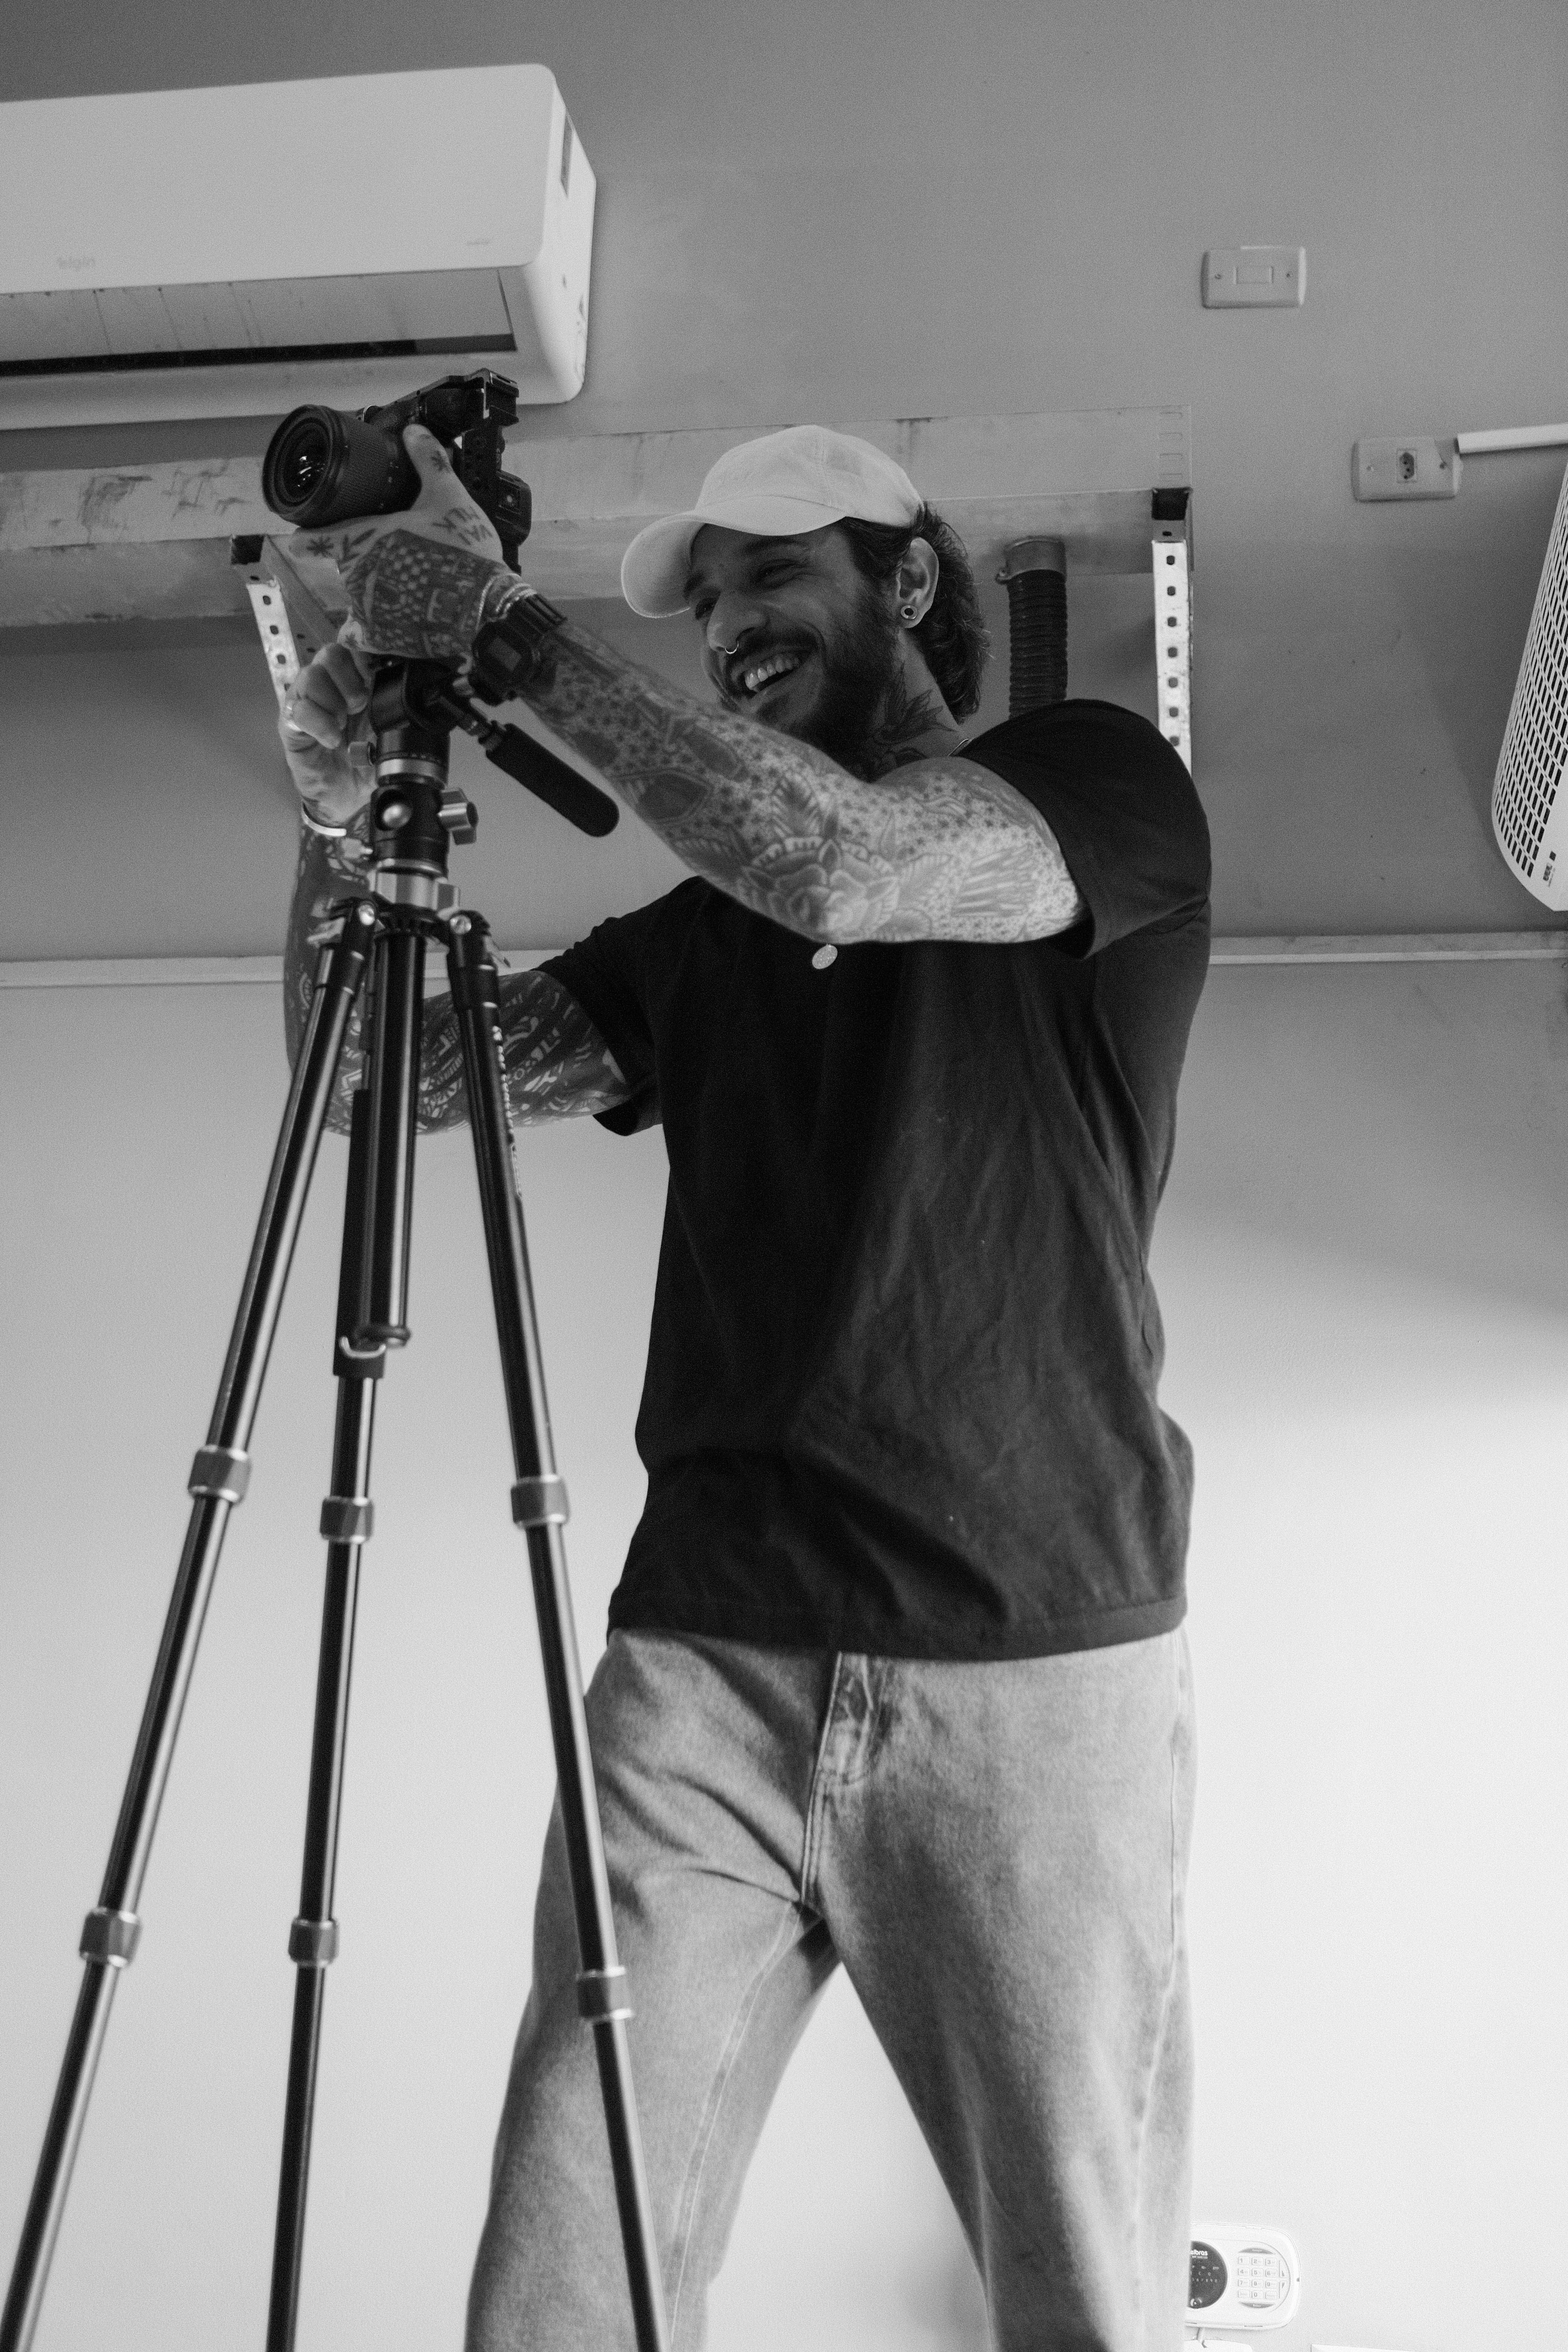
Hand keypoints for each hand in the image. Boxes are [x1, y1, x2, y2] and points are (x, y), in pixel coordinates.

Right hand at [279, 634, 377, 826]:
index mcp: (356, 683)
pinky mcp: (291, 721)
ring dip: (332, 700)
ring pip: (312, 675)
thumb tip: (410, 695)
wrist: (347, 795)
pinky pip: (299, 708)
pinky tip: (332, 740)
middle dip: (349, 677)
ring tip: (343, 723)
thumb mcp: (390, 736)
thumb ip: (396, 712)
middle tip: (359, 705)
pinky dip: (319, 723)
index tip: (374, 679)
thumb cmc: (367, 762)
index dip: (364, 657)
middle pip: (331, 653)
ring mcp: (308, 700)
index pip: (354, 648)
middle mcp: (331, 686)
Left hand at [289, 423, 510, 664]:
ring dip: (373, 591)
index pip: (312, 539)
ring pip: (356, 597)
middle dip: (366, 559)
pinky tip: (383, 622)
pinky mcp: (382, 638)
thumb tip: (414, 431)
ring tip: (406, 586)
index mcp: (362, 539)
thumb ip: (428, 462)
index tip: (304, 538)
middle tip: (399, 556)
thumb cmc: (463, 553)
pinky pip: (360, 636)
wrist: (484, 610)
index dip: (306, 537)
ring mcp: (366, 609)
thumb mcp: (449, 497)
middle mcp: (355, 576)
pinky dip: (367, 630)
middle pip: (346, 564)